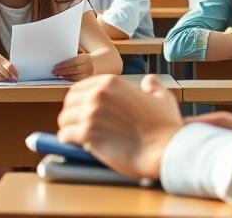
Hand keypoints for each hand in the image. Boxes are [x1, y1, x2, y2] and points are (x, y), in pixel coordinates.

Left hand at [52, 52, 93, 80]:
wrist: (100, 62)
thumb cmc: (86, 56)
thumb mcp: (81, 51)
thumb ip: (73, 52)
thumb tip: (61, 51)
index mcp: (86, 58)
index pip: (73, 62)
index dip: (64, 65)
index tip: (55, 66)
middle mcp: (88, 66)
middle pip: (74, 70)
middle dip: (63, 71)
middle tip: (54, 72)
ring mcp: (89, 74)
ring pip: (76, 76)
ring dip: (65, 76)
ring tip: (57, 75)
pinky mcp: (88, 79)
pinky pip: (78, 80)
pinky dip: (70, 79)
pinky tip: (64, 77)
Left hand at [56, 74, 181, 178]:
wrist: (166, 150)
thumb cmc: (166, 126)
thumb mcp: (163, 98)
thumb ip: (153, 86)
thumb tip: (149, 81)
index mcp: (110, 83)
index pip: (80, 87)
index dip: (79, 100)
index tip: (81, 110)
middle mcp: (97, 94)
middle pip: (69, 102)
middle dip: (71, 113)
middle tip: (76, 124)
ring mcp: (90, 114)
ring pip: (64, 119)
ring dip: (68, 127)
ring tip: (73, 134)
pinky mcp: (87, 134)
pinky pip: (65, 135)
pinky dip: (67, 140)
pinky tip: (72, 144)